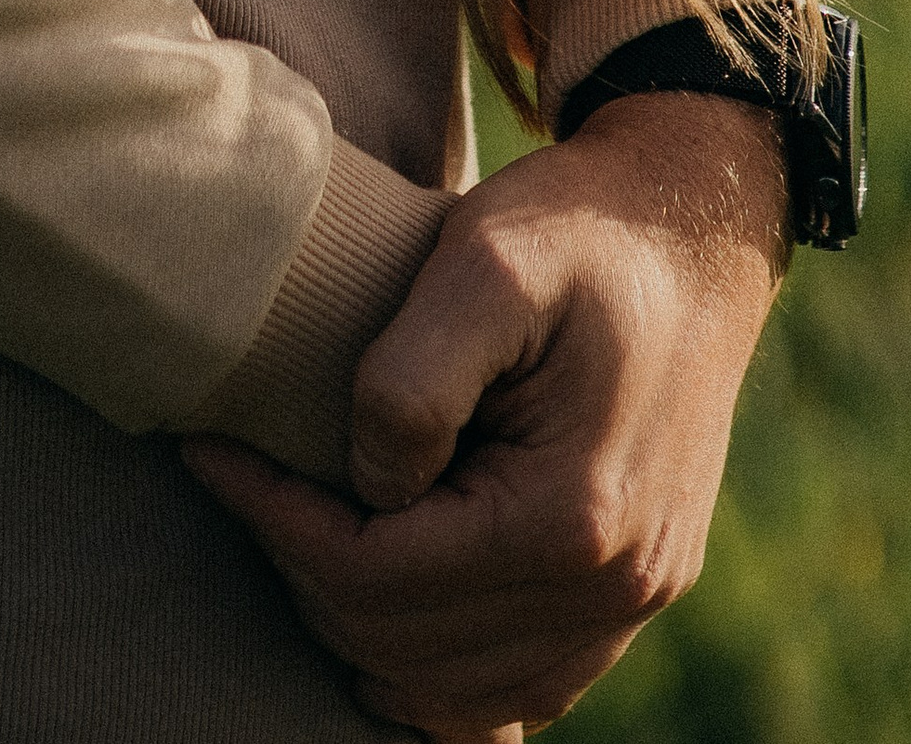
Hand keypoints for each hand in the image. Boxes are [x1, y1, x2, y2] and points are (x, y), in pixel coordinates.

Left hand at [185, 92, 785, 735]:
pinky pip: (519, 688)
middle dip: (308, 571)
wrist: (698, 218)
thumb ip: (408, 382)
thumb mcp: (484, 258)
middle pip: (402, 644)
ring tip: (312, 534)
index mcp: (572, 514)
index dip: (276, 522)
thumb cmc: (583, 227)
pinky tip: (393, 603)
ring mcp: (634, 600)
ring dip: (365, 627)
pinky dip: (442, 666)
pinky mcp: (640, 591)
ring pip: (452, 691)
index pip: (376, 576)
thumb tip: (368, 488)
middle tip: (256, 484)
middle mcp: (613, 584)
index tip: (212, 452)